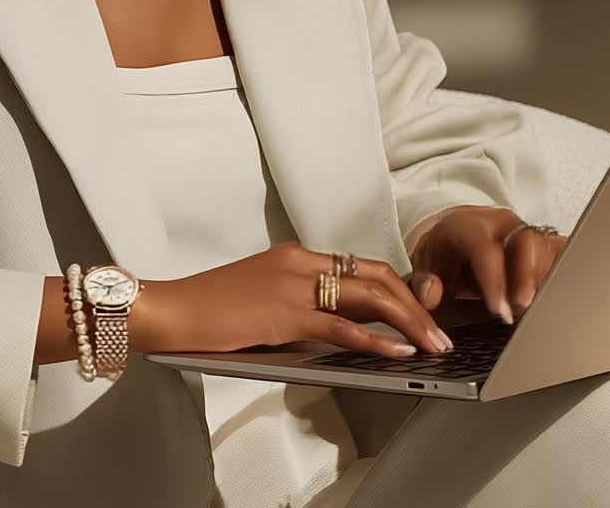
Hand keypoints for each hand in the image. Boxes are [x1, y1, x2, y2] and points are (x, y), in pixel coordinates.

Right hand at [133, 241, 453, 357]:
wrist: (169, 310)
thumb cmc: (206, 310)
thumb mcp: (258, 298)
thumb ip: (295, 305)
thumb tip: (332, 330)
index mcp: (293, 256)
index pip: (358, 266)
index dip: (396, 288)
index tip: (417, 310)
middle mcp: (299, 262)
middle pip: (375, 275)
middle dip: (414, 303)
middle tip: (439, 331)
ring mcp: (294, 285)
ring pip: (369, 297)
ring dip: (409, 322)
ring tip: (434, 345)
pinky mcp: (286, 313)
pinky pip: (344, 326)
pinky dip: (377, 339)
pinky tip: (399, 352)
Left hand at [406, 206, 566, 324]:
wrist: (459, 231)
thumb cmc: (444, 249)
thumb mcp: (425, 263)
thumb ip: (425, 282)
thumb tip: (431, 297)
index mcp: (470, 225)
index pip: (485, 249)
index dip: (494, 282)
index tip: (499, 310)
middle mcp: (502, 223)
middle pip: (525, 244)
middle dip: (527, 280)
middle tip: (523, 309)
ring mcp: (524, 229)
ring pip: (545, 249)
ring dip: (542, 281)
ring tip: (533, 308)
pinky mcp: (541, 240)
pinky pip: (557, 254)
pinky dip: (554, 277)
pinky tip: (548, 297)